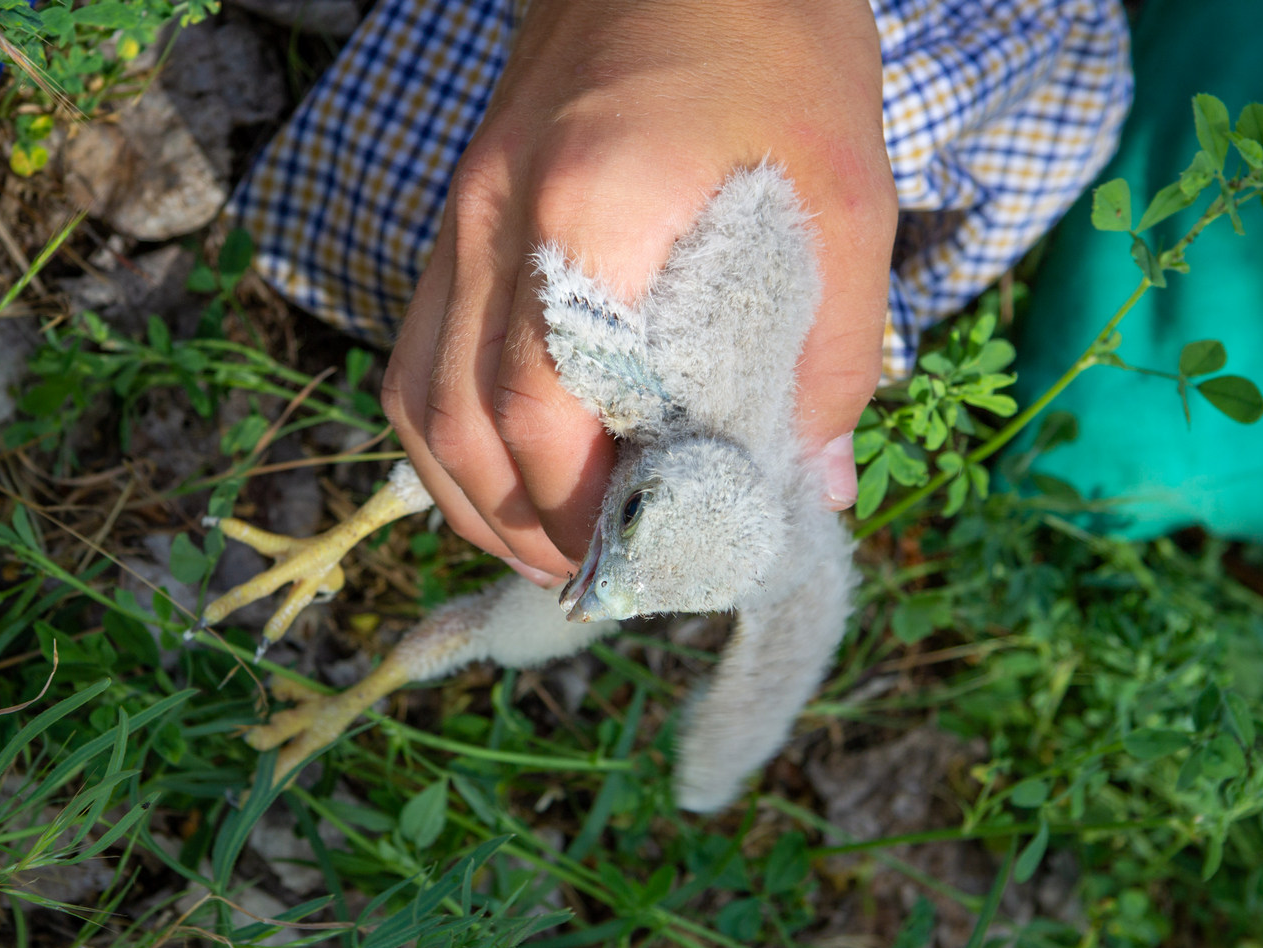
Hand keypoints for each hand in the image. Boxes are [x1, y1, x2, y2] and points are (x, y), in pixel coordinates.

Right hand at [381, 0, 896, 583]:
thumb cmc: (779, 53)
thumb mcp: (843, 202)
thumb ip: (830, 357)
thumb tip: (808, 487)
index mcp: (593, 219)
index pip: (549, 419)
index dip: (587, 517)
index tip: (650, 567)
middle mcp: (499, 226)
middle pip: (467, 430)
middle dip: (528, 530)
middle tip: (602, 579)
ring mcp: (462, 217)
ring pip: (419, 403)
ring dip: (472, 498)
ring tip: (544, 548)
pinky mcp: (459, 212)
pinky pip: (419, 352)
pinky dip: (449, 432)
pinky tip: (500, 465)